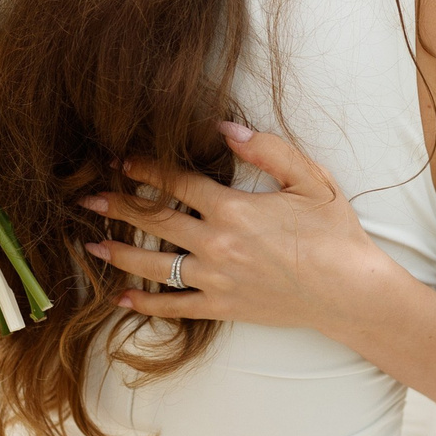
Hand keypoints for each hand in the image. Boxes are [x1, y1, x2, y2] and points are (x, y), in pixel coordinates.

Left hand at [79, 123, 399, 334]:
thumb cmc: (334, 233)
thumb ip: (267, 150)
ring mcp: (216, 279)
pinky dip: (144, 304)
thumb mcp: (309, 179)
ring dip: (118, 253)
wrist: (350, 292)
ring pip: (154, 265)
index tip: (120, 160)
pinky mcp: (222, 307)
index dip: (145, 168)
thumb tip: (224, 128)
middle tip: (86, 197)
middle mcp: (217, 245)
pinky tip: (118, 299)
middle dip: (117, 206)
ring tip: (89, 245)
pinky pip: (174, 307)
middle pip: (155, 221)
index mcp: (234, 209)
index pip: (178, 182)